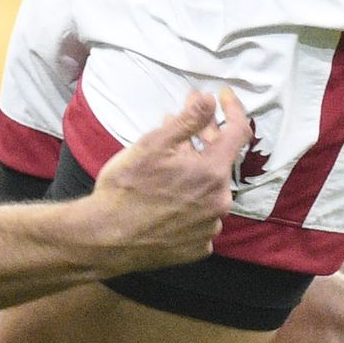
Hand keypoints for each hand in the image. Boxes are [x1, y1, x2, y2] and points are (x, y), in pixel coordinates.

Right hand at [87, 89, 251, 271]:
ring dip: (194, 171)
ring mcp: (210, 227)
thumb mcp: (153, 145)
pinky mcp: (198, 247)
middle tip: (181, 120)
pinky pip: (201, 216)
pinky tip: (169, 196)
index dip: (233, 109)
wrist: (105, 239)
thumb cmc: (126, 188)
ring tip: (168, 159)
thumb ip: (188, 120)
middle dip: (204, 136)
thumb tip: (209, 100)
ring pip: (209, 190)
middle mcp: (220, 202)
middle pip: (220, 161)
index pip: (239, 132)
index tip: (222, 95)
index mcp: (213, 173)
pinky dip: (189, 201)